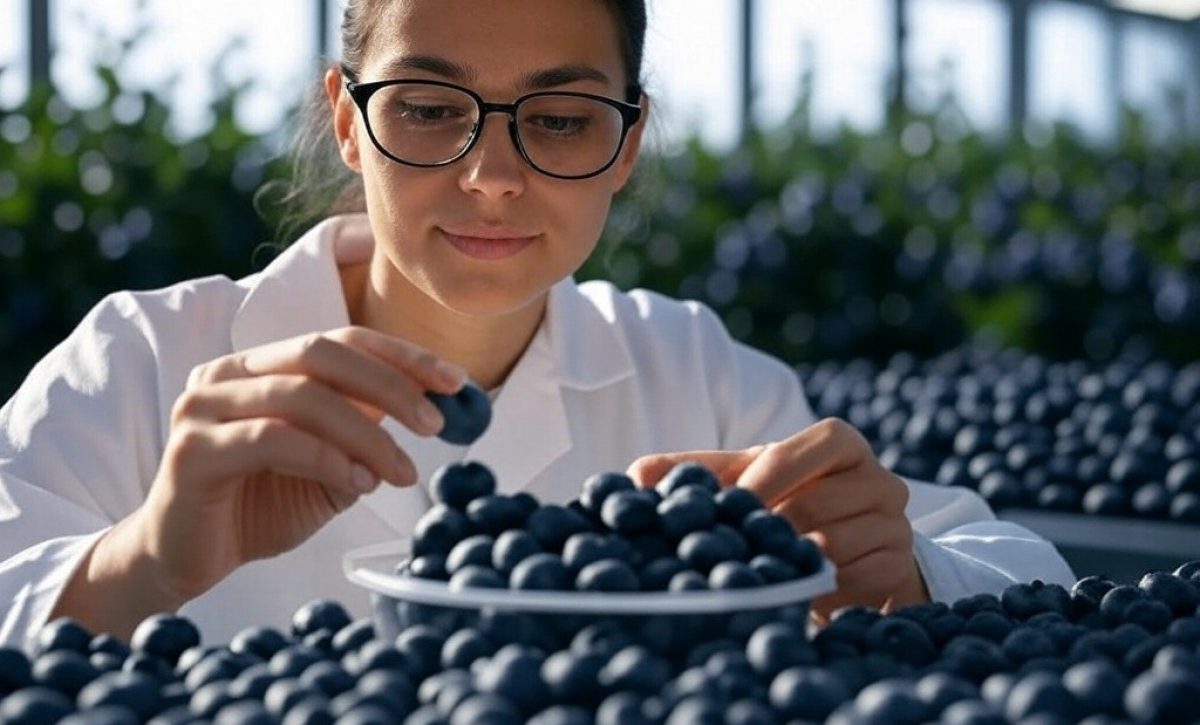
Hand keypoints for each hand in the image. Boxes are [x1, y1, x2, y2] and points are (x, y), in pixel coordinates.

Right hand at [137, 326, 465, 602]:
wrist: (183, 559)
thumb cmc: (257, 506)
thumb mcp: (329, 465)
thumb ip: (365, 433)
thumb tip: (429, 407)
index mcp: (262, 365)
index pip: (342, 340)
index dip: (402, 355)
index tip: (456, 382)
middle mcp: (229, 373)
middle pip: (322, 353)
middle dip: (391, 384)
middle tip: (435, 424)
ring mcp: (204, 406)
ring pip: (303, 396)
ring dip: (367, 435)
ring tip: (402, 473)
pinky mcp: (193, 449)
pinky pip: (274, 439)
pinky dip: (327, 458)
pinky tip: (358, 484)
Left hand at [628, 418, 928, 622]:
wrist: (846, 552)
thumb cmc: (784, 502)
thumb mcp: (744, 480)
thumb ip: (696, 473)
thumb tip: (635, 477)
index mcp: (838, 443)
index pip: (812, 445)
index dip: (772, 475)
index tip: (735, 505)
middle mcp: (878, 477)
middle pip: (820, 501)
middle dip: (772, 529)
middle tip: (738, 551)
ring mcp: (896, 523)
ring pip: (838, 545)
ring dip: (793, 565)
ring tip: (763, 576)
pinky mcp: (899, 566)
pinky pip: (858, 580)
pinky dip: (821, 591)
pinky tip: (797, 597)